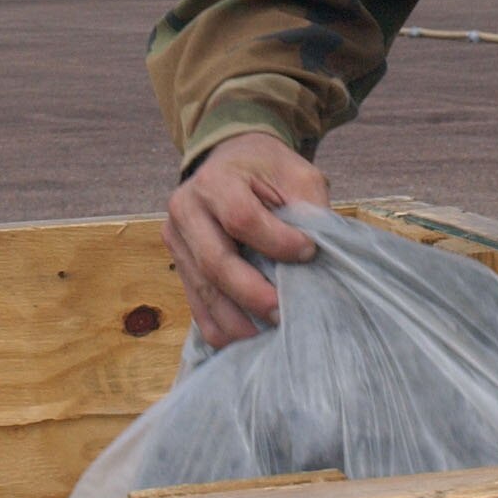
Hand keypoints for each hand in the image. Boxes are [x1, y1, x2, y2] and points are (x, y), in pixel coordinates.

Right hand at [162, 132, 329, 346]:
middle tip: (284, 313)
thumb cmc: (266, 168)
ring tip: (269, 335)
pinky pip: (195, 305)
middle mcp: (186, 209)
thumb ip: (308, 208)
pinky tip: (248, 337)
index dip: (276, 242)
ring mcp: (176, 241)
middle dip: (252, 294)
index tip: (309, 252)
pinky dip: (221, 327)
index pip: (241, 218)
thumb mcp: (296, 173)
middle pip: (214, 262)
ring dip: (236, 321)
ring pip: (202, 291)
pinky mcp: (178, 265)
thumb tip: (320, 255)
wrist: (230, 160)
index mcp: (215, 181)